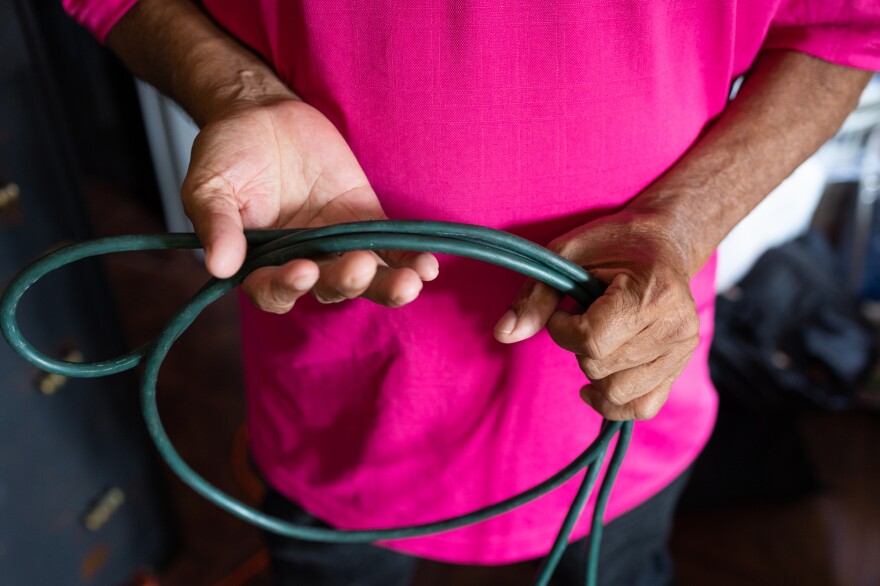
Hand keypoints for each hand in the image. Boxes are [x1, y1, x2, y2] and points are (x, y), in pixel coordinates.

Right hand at [181, 98, 437, 311]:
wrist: (263, 115)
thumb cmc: (228, 153)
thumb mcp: (209, 186)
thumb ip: (216, 225)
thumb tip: (218, 264)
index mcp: (259, 264)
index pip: (274, 291)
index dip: (288, 288)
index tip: (303, 271)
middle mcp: (302, 264)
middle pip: (328, 289)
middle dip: (346, 282)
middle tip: (357, 267)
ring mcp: (336, 246)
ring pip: (365, 278)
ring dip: (388, 285)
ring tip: (410, 283)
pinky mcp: (364, 223)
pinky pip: (390, 250)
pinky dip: (408, 260)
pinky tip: (426, 266)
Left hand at [493, 213, 699, 419]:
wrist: (664, 243)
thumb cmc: (613, 243)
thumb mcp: (567, 255)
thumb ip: (536, 297)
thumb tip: (503, 334)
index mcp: (652, 293)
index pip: (591, 341)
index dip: (562, 330)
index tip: (565, 310)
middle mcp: (675, 326)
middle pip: (600, 369)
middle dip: (577, 348)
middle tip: (584, 318)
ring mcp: (682, 351)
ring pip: (618, 393)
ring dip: (593, 372)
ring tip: (598, 340)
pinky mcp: (680, 367)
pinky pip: (643, 406)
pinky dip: (614, 402)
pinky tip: (598, 383)